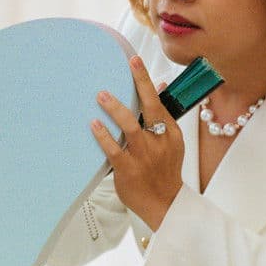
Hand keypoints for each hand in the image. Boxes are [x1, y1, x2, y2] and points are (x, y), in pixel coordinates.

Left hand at [91, 56, 183, 230]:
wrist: (165, 204)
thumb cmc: (165, 171)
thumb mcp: (171, 142)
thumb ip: (163, 116)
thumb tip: (159, 86)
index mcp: (171, 133)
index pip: (159, 101)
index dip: (145, 81)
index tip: (134, 61)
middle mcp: (160, 142)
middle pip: (151, 108)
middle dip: (139, 84)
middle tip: (125, 67)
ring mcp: (145, 156)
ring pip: (131, 127)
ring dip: (115, 110)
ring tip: (102, 95)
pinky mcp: (129, 170)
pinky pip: (114, 150)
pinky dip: (104, 136)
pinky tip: (94, 124)